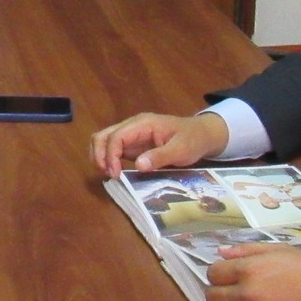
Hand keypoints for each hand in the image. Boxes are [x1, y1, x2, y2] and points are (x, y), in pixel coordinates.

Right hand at [89, 111, 229, 178]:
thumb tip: (138, 166)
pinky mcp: (133, 144)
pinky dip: (108, 160)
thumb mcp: (181, 149)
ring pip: (104, 141)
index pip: (116, 136)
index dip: (110, 155)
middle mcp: (133, 126)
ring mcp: (131, 135)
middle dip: (99, 155)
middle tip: (109, 175)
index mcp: (143, 124)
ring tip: (110, 175)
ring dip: (100, 157)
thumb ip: (160, 156)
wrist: (202, 134)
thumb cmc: (193, 140)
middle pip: (103, 136)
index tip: (115, 174)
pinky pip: (112, 149)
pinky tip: (115, 173)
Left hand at [202, 245, 300, 300]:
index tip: (229, 275)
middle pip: (212, 296)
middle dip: (220, 291)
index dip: (220, 273)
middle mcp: (246, 295)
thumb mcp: (282, 251)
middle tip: (235, 290)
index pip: (213, 273)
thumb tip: (221, 253)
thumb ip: (248, 250)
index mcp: (250, 269)